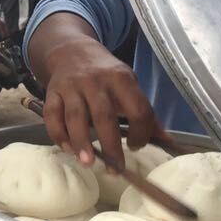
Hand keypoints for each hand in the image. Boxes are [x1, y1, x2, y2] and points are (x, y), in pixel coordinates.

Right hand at [40, 35, 163, 169]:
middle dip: (110, 146)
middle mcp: (96, 81)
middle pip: (104, 115)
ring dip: (81, 142)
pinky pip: (52, 115)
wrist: (72, 51)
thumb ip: (145, 112)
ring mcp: (72, 86)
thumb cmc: (106, 74)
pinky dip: (58, 134)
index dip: (140, 131)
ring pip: (75, 116)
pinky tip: (68, 149)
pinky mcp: (52, 91)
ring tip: (88, 163)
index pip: (136, 108)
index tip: (136, 146)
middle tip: (115, 169)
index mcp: (121, 78)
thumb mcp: (129, 85)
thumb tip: (168, 141)